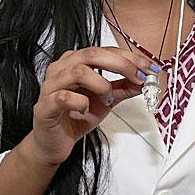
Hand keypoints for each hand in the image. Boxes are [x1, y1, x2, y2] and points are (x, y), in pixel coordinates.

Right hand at [25, 46, 155, 166]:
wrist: (55, 143)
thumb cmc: (76, 117)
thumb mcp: (107, 100)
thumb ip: (124, 88)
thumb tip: (145, 80)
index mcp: (75, 62)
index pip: (106, 51)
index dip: (130, 58)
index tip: (149, 68)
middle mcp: (61, 68)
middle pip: (93, 54)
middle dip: (122, 64)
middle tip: (139, 77)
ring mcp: (51, 86)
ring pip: (79, 72)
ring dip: (101, 85)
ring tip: (107, 99)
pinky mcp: (45, 105)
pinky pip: (65, 97)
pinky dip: (81, 103)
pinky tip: (85, 110)